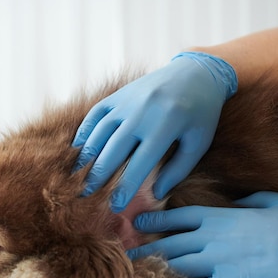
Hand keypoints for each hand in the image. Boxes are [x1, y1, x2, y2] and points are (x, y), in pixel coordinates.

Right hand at [72, 52, 236, 212]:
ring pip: (99, 132)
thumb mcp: (199, 142)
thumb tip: (156, 194)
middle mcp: (142, 111)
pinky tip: (77, 150)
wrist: (195, 72)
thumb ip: (179, 169)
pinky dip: (84, 132)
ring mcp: (127, 101)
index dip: (126, 186)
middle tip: (85, 195)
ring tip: (76, 177)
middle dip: (98, 175)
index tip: (116, 206)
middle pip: (113, 149)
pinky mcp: (118, 94)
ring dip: (86, 156)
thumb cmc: (201, 113)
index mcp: (166, 125)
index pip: (140, 163)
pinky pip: (95, 114)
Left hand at [127, 192, 277, 277]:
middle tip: (126, 250)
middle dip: (146, 246)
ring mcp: (220, 262)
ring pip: (178, 265)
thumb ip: (251, 198)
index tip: (137, 220)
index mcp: (224, 216)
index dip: (156, 218)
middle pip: (171, 243)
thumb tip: (239, 199)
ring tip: (137, 269)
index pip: (180, 216)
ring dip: (157, 267)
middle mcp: (215, 239)